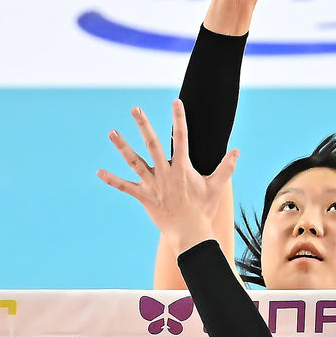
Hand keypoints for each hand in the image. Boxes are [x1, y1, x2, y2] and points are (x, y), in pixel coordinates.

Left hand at [97, 101, 238, 249]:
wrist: (190, 235)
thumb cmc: (203, 211)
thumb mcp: (216, 187)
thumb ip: (226, 167)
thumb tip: (237, 151)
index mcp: (183, 168)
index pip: (182, 138)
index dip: (179, 118)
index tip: (176, 102)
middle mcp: (166, 173)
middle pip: (153, 144)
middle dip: (143, 125)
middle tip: (135, 108)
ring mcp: (153, 185)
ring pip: (135, 162)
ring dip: (123, 147)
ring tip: (112, 132)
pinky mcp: (144, 197)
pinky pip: (125, 187)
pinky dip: (112, 180)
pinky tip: (98, 172)